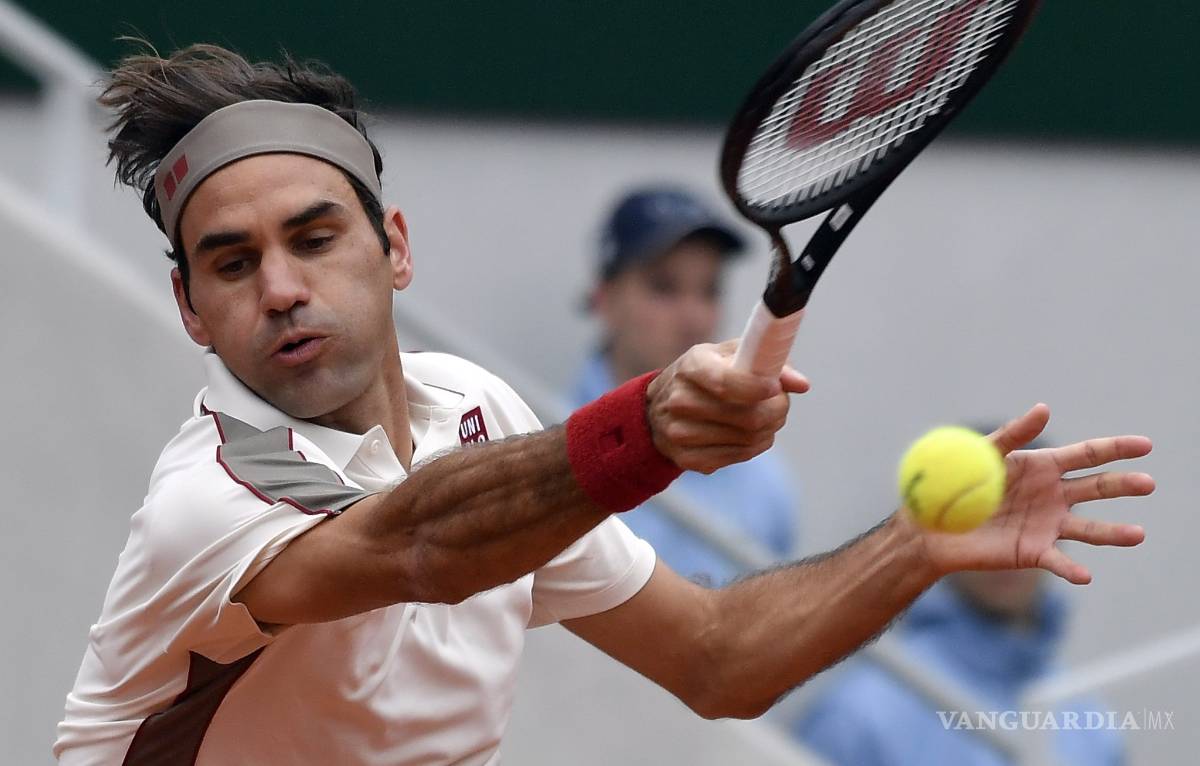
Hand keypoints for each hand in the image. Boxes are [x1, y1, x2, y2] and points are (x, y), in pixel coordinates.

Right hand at [646, 339, 808, 473]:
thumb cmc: (704, 374)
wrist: (658, 409)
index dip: (757, 389)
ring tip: (768, 416)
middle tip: (782, 403)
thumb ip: (766, 362)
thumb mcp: (728, 355)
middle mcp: (679, 400)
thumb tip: (802, 385)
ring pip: (748, 439)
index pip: (727, 383)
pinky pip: (738, 456)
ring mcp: (679, 433)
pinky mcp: (687, 459)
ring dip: (769, 429)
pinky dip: (755, 446)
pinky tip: (752, 433)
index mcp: (691, 367)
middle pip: (746, 417)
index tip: (777, 389)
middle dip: (776, 410)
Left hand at [912, 404, 1153, 583]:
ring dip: (1114, 533)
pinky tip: (1085, 576)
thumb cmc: (957, 480)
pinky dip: (1072, 570)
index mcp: (1044, 466)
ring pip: (1089, 528)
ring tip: (1138, 534)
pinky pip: (1058, 562)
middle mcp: (1054, 496)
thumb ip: (1013, 434)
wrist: (934, 525)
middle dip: (1124, 485)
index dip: (1117, 449)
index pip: (1089, 455)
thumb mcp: (984, 453)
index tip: (1146, 445)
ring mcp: (1048, 525)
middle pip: (1097, 489)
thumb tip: (1045, 408)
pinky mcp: (1034, 552)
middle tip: (1148, 484)